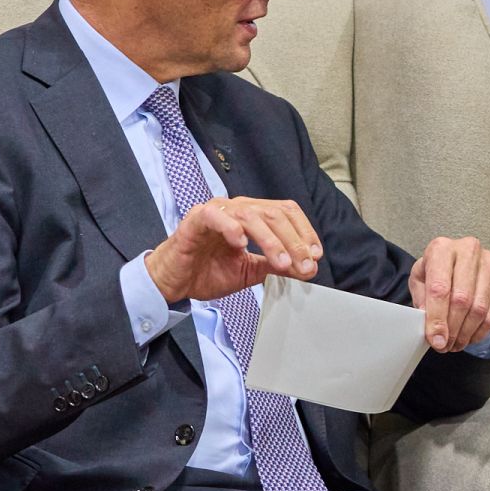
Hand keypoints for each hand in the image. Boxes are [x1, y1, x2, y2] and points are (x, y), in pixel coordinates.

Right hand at [145, 196, 320, 305]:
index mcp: (251, 216)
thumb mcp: (250, 270)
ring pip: (251, 215)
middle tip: (304, 266)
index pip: (286, 213)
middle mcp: (237, 208)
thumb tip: (307, 267)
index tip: (315, 257)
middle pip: (274, 214)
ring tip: (282, 263)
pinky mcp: (195, 219)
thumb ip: (276, 265)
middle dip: (294, 241)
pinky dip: (232, 228)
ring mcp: (217, 211)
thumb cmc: (207, 271)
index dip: (304, 232)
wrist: (174, 282)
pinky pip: (216, 215)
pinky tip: (242, 245)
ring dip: (271, 240)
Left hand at [410, 236, 489, 351]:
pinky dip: (481, 330)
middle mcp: (468, 251)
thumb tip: (433, 329)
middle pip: (462, 299)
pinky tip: (470, 337)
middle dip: (453, 329)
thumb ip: (422, 301)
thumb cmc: (435, 270)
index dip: (437, 318)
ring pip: (479, 308)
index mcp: (441, 249)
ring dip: (467, 333)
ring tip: (456, 344)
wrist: (455, 258)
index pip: (440, 289)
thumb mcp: (419, 280)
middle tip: (445, 346)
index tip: (436, 340)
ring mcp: (488, 264)